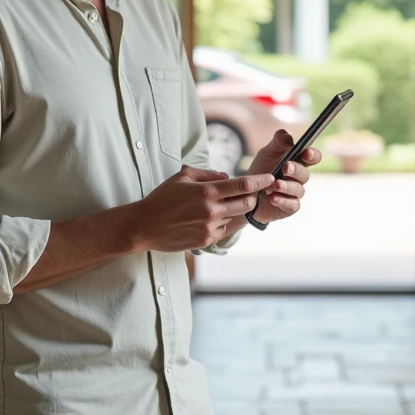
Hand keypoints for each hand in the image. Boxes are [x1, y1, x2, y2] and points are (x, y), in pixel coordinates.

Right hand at [131, 166, 274, 251]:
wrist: (144, 226)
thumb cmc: (162, 198)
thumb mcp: (182, 177)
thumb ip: (207, 174)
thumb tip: (227, 176)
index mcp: (206, 191)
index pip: (243, 185)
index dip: (260, 181)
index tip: (270, 178)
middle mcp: (211, 210)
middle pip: (247, 203)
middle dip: (253, 197)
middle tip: (250, 192)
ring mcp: (210, 227)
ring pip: (237, 217)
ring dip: (237, 210)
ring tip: (227, 205)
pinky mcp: (206, 240)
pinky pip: (225, 229)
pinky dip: (225, 222)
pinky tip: (214, 217)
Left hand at [246, 129, 321, 223]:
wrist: (248, 193)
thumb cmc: (262, 171)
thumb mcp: (267, 153)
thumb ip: (277, 143)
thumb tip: (286, 135)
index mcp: (297, 162)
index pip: (312, 157)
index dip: (313, 155)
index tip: (307, 153)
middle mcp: (299, 178)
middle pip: (305, 174)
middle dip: (296, 170)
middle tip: (285, 167)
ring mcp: (295, 193)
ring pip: (298, 190)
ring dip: (286, 186)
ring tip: (274, 185)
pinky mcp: (290, 207)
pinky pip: (292, 205)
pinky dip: (282, 201)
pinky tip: (273, 198)